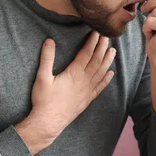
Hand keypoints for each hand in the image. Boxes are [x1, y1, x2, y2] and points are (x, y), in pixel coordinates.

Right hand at [16, 32, 114, 153]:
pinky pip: (100, 87)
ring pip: (101, 72)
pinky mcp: (87, 100)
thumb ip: (47, 58)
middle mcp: (84, 81)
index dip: (92, 42)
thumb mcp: (42, 77)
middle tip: (107, 36)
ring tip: (113, 51)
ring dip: (107, 61)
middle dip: (102, 47)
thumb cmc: (44, 100)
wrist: (49, 122)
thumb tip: (49, 41)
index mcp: (74, 73)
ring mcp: (87, 91)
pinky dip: (106, 79)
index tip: (96, 33)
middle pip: (96, 61)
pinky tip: (111, 74)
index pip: (86, 54)